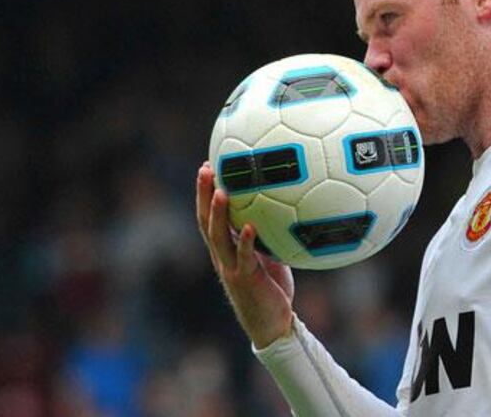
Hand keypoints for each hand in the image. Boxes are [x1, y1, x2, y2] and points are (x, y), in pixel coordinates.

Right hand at [196, 161, 294, 347]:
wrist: (272, 325)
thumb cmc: (272, 289)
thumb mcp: (270, 256)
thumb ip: (269, 235)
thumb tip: (287, 207)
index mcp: (225, 249)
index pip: (208, 216)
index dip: (205, 192)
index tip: (207, 165)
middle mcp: (222, 256)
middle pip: (205, 221)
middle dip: (203, 194)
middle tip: (205, 168)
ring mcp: (231, 268)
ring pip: (218, 237)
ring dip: (218, 214)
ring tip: (221, 190)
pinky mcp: (245, 279)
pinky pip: (244, 257)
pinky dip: (246, 241)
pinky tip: (250, 226)